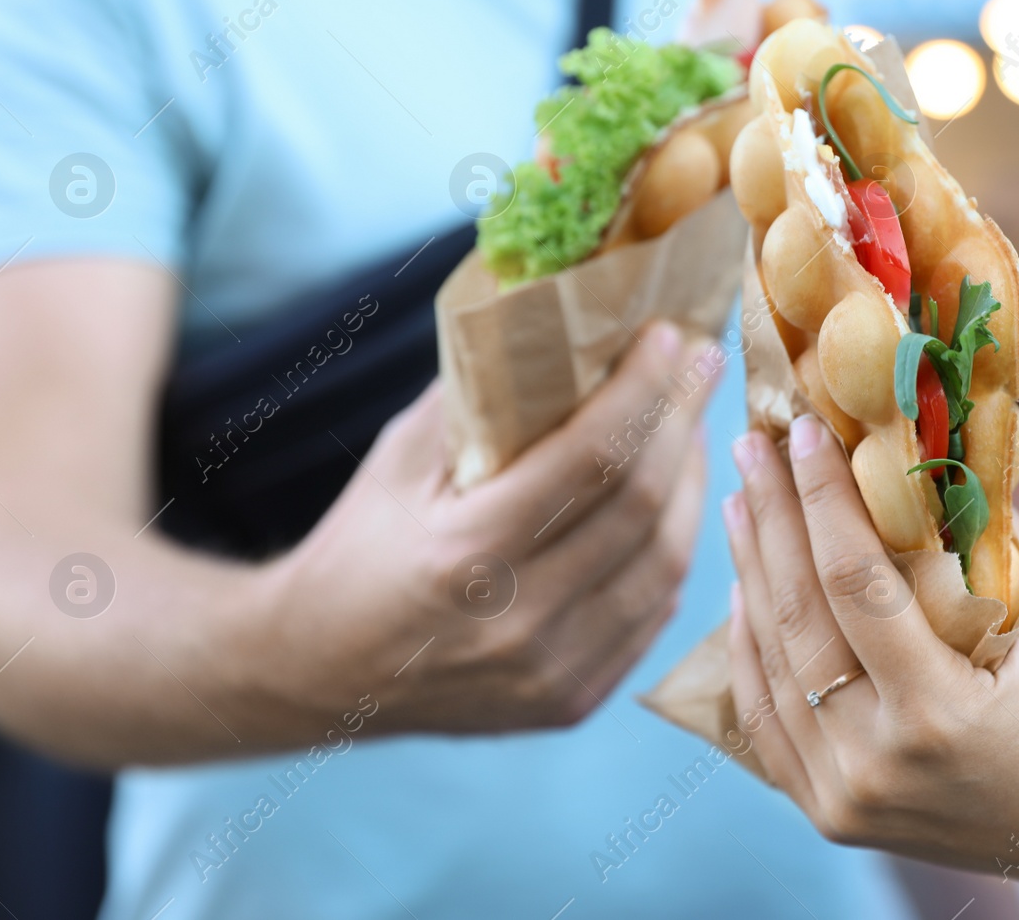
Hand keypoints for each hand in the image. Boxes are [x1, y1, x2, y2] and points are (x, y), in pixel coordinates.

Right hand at [267, 320, 720, 733]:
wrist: (317, 672)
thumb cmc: (361, 545)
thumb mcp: (402, 458)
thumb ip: (483, 393)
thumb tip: (561, 318)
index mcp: (464, 553)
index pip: (591, 459)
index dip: (643, 390)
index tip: (673, 337)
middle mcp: (516, 621)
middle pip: (641, 507)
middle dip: (683, 424)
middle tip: (702, 368)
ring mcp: (551, 672)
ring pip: (665, 563)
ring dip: (692, 485)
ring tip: (693, 429)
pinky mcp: (571, 701)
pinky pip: (653, 613)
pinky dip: (672, 548)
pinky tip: (674, 502)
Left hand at [723, 415, 1018, 919]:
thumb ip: (989, 530)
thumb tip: (929, 440)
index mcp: (939, 715)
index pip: (854, 583)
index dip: (822, 497)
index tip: (802, 429)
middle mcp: (876, 763)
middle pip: (798, 616)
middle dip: (771, 517)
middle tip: (752, 443)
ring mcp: (842, 797)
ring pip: (772, 663)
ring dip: (750, 571)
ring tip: (742, 499)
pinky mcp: (826, 811)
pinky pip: (766, 717)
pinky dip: (749, 646)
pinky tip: (743, 584)